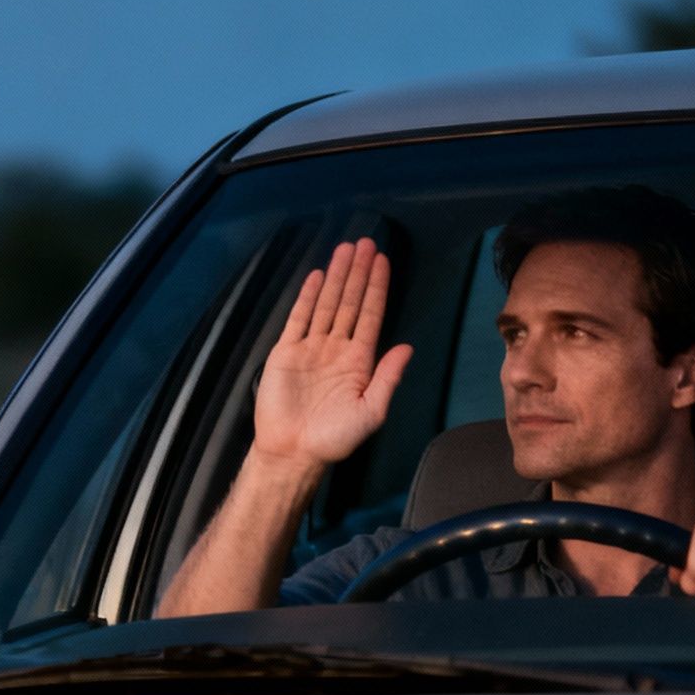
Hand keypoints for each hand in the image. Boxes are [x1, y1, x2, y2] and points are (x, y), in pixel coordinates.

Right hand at [251, 238, 412, 474]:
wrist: (293, 452)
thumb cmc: (334, 439)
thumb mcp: (371, 411)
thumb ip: (388, 378)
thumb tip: (407, 347)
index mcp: (359, 361)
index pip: (371, 315)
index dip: (377, 288)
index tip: (383, 262)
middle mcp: (336, 348)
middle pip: (350, 302)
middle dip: (358, 273)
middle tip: (366, 243)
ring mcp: (311, 348)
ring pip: (327, 304)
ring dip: (337, 277)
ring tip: (345, 249)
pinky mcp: (286, 352)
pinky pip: (299, 318)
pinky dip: (308, 296)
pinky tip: (318, 276)